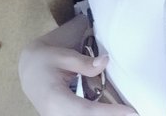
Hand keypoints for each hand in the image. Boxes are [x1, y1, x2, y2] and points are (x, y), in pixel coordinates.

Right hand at [19, 39, 136, 115]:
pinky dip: (103, 113)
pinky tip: (119, 110)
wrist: (28, 69)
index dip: (109, 114)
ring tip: (130, 111)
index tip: (131, 112)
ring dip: (109, 115)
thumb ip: (82, 62)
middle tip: (137, 113)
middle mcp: (58, 115)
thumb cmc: (43, 60)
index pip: (86, 111)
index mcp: (55, 100)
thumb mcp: (61, 55)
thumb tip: (106, 62)